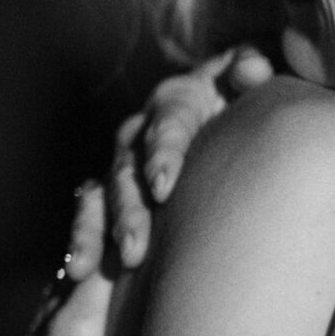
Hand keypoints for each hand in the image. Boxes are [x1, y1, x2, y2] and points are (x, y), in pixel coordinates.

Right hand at [106, 45, 273, 265]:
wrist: (237, 113)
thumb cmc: (250, 95)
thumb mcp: (254, 73)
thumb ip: (253, 66)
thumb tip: (252, 70)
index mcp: (177, 101)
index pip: (167, 124)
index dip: (163, 152)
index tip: (164, 185)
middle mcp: (143, 131)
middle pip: (129, 168)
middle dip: (129, 209)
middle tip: (136, 247)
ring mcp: (128, 164)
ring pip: (106, 195)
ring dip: (103, 230)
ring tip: (108, 265)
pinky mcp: (119, 194)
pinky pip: (92, 215)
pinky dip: (84, 239)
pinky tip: (80, 269)